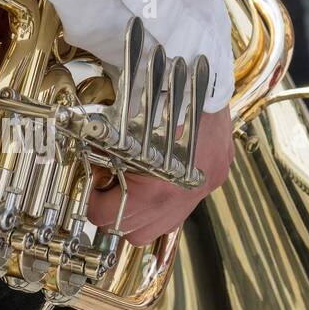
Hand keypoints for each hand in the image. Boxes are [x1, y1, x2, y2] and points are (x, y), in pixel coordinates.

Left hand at [87, 106, 233, 245]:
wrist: (199, 76)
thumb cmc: (160, 100)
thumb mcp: (120, 130)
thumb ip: (105, 156)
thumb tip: (91, 168)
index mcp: (157, 190)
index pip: (109, 219)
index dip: (94, 204)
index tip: (95, 189)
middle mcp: (184, 196)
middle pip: (135, 233)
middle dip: (117, 214)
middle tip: (111, 190)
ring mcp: (203, 188)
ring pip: (162, 227)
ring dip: (144, 215)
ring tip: (135, 188)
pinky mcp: (217, 177)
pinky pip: (185, 206)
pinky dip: (168, 202)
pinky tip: (160, 182)